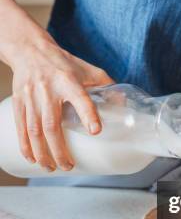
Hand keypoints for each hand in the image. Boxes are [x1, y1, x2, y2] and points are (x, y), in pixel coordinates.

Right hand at [11, 38, 113, 171]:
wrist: (30, 50)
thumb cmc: (63, 62)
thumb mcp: (87, 69)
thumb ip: (106, 85)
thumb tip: (123, 105)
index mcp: (69, 81)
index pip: (80, 98)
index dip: (88, 114)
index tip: (95, 131)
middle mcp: (48, 89)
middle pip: (51, 124)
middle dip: (59, 149)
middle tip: (68, 166)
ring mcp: (31, 96)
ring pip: (34, 130)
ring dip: (42, 152)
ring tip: (51, 168)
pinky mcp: (19, 101)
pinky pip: (20, 127)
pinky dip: (25, 145)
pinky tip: (32, 158)